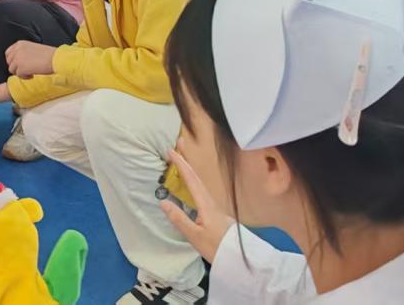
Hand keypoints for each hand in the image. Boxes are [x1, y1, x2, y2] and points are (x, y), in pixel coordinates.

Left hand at [6, 41, 56, 78]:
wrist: (55, 59)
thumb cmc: (49, 54)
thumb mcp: (33, 48)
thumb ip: (24, 52)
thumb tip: (19, 61)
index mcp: (20, 43)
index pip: (8, 53)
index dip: (13, 60)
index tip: (18, 64)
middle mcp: (17, 50)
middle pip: (9, 61)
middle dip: (16, 67)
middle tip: (25, 69)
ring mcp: (18, 59)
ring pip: (12, 69)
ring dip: (20, 72)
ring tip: (30, 72)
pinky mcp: (21, 68)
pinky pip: (18, 75)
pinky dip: (25, 77)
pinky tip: (32, 75)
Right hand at [159, 145, 234, 262]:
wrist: (240, 260)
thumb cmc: (217, 247)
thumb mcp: (194, 236)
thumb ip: (179, 218)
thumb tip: (163, 201)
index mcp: (206, 204)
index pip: (191, 179)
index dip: (181, 164)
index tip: (171, 150)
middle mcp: (211, 202)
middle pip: (197, 177)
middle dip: (187, 160)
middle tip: (179, 144)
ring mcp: (214, 207)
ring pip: (200, 183)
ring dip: (190, 170)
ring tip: (182, 161)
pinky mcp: (216, 214)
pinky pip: (201, 191)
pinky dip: (193, 181)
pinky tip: (191, 186)